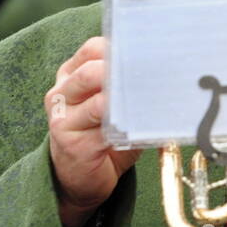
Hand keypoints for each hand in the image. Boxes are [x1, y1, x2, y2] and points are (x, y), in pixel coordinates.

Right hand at [44, 37, 140, 226]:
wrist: (80, 179)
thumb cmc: (101, 137)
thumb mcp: (110, 105)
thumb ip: (125, 86)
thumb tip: (165, 71)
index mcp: (70, 76)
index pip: (92, 49)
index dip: (119, 48)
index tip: (148, 53)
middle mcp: (61, 94)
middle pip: (91, 72)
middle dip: (123, 72)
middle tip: (152, 74)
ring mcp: (63, 119)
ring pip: (97, 101)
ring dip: (126, 99)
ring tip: (149, 98)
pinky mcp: (72, 143)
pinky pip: (104, 129)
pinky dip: (127, 125)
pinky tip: (141, 124)